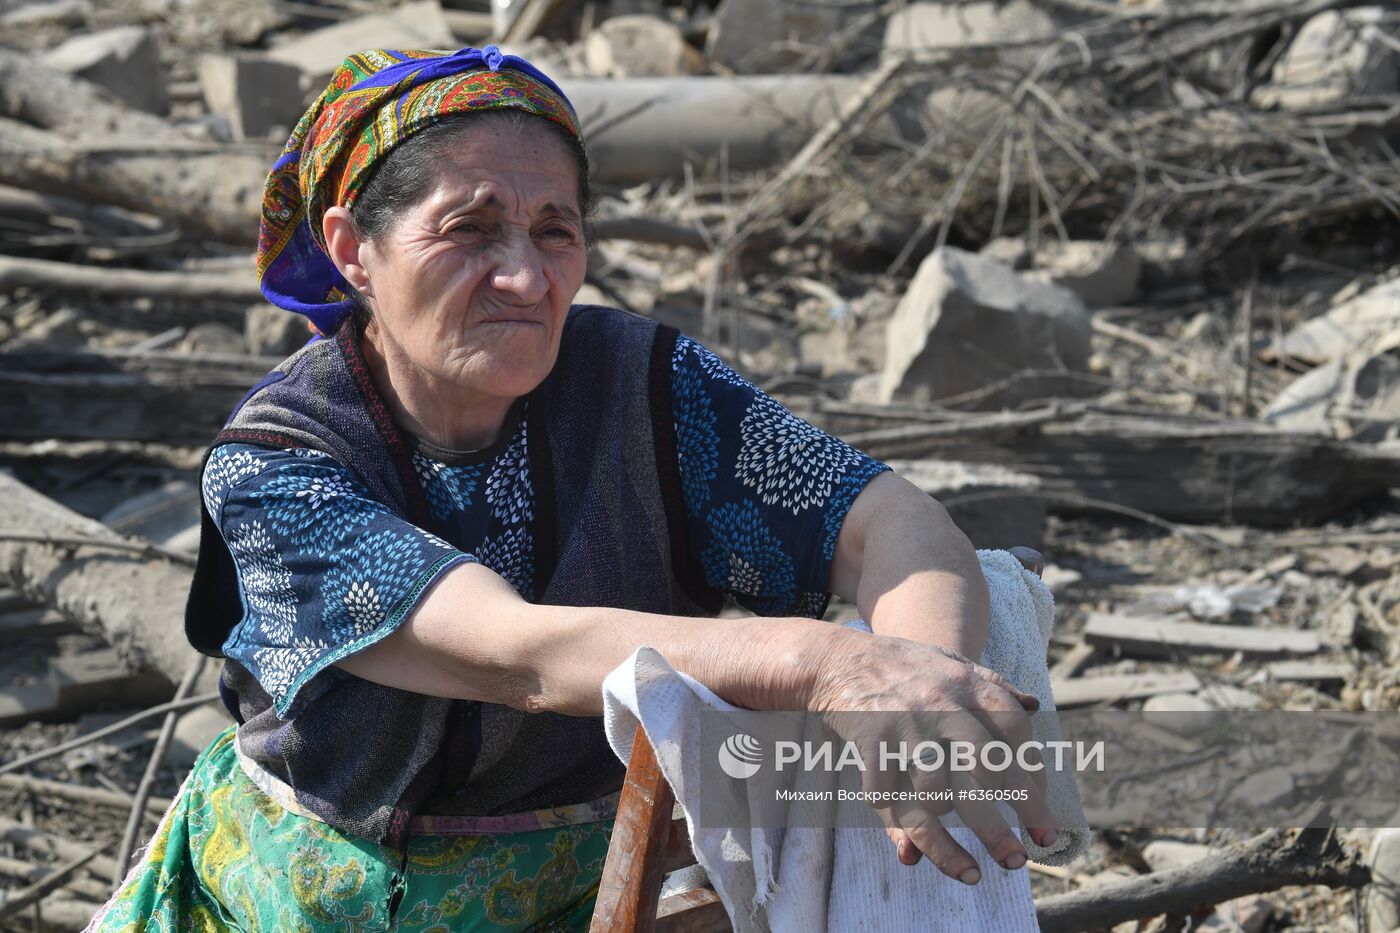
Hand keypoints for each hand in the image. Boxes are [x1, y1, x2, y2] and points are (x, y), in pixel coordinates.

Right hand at [810, 630, 1056, 883]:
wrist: (836, 656)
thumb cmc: (902, 666)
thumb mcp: (951, 664)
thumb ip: (992, 683)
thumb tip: (1035, 706)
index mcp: (966, 685)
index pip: (1015, 733)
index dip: (1033, 778)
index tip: (1039, 817)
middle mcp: (941, 704)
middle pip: (984, 769)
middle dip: (1003, 823)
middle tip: (1018, 862)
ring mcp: (904, 723)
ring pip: (934, 791)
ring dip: (949, 838)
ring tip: (969, 870)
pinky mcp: (870, 739)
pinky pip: (886, 793)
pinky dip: (896, 826)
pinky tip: (912, 853)